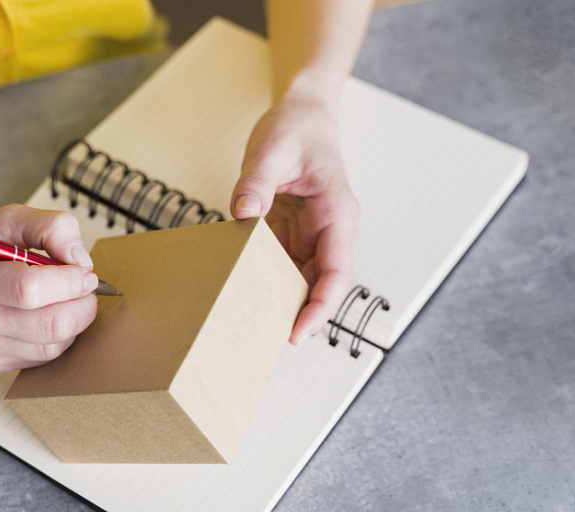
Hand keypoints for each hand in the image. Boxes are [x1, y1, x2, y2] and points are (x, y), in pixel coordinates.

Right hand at [0, 204, 98, 371]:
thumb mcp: (0, 220)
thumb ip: (47, 227)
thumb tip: (81, 259)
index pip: (29, 289)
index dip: (69, 280)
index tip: (82, 270)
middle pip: (47, 325)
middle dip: (82, 305)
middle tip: (84, 286)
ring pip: (51, 346)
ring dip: (75, 322)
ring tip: (67, 298)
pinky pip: (40, 357)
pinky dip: (58, 337)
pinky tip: (49, 314)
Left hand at [231, 94, 359, 344]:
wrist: (303, 111)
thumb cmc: (297, 127)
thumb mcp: (273, 148)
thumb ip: (256, 181)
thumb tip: (243, 215)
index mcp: (337, 214)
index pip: (337, 272)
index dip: (320, 307)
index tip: (297, 332)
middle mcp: (328, 230)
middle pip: (318, 284)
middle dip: (295, 313)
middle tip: (259, 337)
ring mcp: (310, 234)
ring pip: (298, 279)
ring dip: (276, 298)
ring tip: (245, 322)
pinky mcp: (290, 232)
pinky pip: (278, 263)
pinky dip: (260, 277)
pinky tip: (237, 289)